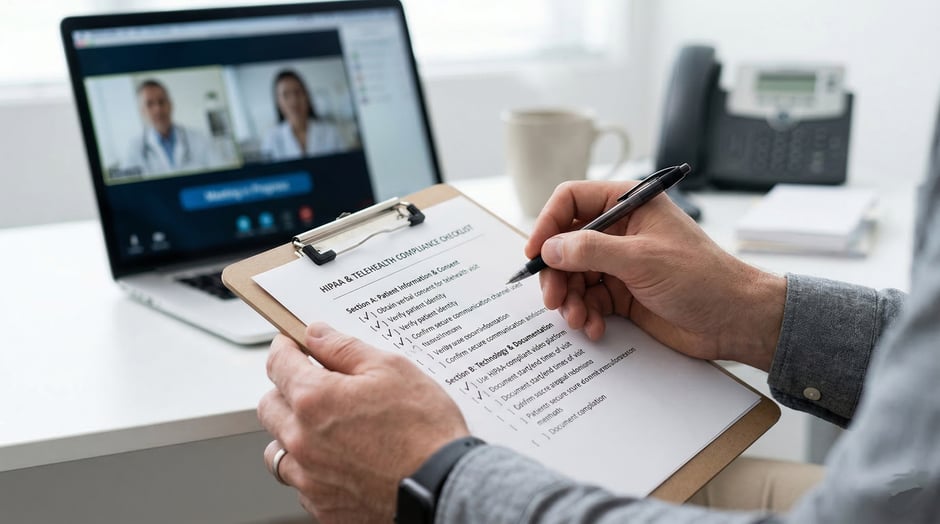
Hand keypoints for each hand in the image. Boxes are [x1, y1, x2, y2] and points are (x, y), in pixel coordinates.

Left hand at [258, 323, 469, 522]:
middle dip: (286, 390)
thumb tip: (317, 335)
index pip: (278, 364)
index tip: (293, 345)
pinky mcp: (323, 507)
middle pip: (270, 406)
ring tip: (325, 429)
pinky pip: (301, 484)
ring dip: (292, 434)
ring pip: (278, 450)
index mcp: (314, 400)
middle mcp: (301, 441)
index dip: (285, 348)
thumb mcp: (391, 369)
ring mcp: (309, 479)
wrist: (443, 487)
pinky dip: (312, 469)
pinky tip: (341, 461)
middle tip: (316, 385)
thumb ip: (344, 349)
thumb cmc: (424, 429)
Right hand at [526, 180, 785, 370]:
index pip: (572, 200)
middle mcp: (621, 229)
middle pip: (566, 243)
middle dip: (557, 273)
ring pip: (574, 275)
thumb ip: (591, 250)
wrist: (734, 320)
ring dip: (570, 299)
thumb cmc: (702, 278)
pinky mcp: (623, 293)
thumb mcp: (641, 259)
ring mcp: (620, 262)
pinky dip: (586, 314)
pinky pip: (589, 299)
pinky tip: (595, 327)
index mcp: (629, 204)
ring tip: (578, 319)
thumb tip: (550, 248)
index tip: (535, 253)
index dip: (548, 224)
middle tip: (553, 299)